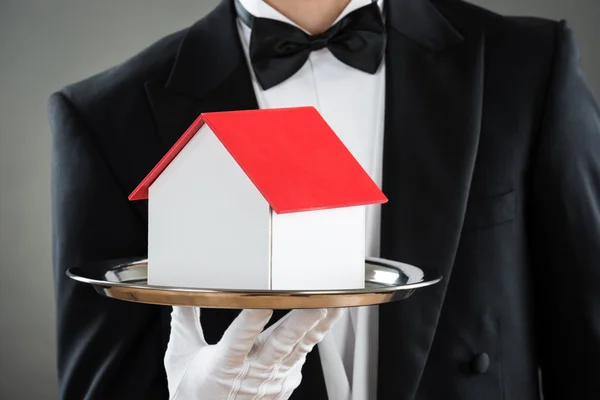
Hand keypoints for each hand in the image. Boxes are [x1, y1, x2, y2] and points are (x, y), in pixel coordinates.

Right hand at [165, 306, 344, 398]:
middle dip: (299, 323)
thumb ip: (184, 320)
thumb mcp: (182, 355)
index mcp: (222, 365)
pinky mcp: (284, 385)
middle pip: (278, 346)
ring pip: (296, 350)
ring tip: (331, 306)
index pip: (238, 339)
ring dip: (315, 328)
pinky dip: (313, 338)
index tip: (262, 302)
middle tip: (314, 303)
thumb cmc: (194, 390)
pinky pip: (301, 357)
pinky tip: (326, 318)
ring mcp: (271, 381)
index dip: (252, 321)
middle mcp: (251, 374)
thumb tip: (181, 292)